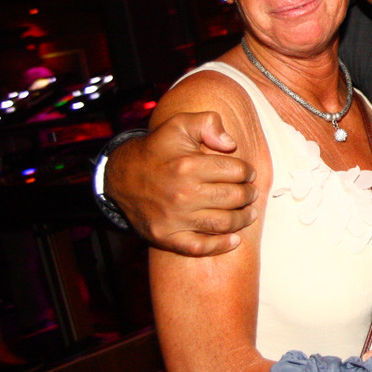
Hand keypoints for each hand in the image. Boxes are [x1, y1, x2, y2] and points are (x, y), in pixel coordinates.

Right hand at [105, 112, 257, 255]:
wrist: (120, 176)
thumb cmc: (157, 149)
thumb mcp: (179, 124)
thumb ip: (208, 123)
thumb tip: (231, 144)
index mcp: (188, 166)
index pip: (235, 171)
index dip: (247, 171)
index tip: (249, 174)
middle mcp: (182, 194)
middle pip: (233, 198)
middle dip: (249, 195)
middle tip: (251, 193)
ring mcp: (174, 218)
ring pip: (222, 223)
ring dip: (243, 219)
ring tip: (249, 213)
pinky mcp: (165, 237)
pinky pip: (199, 247)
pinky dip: (220, 246)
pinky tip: (234, 240)